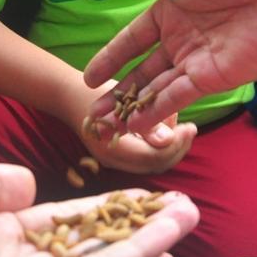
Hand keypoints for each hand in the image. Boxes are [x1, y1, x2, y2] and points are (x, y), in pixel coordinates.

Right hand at [71, 82, 196, 174]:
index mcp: (114, 149)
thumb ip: (141, 122)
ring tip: (182, 127)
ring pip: (153, 161)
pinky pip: (145, 155)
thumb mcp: (116, 102)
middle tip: (190, 130)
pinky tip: (168, 125)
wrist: (65, 93)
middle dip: (177, 147)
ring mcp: (116, 158)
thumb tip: (168, 140)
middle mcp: (116, 159)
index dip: (176, 145)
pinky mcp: (118, 152)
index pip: (155, 158)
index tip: (191, 127)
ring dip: (171, 145)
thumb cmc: (90, 92)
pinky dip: (160, 142)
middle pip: (156, 163)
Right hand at [84, 0, 256, 133]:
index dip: (112, 57)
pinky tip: (133, 123)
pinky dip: (156, 110)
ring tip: (103, 127)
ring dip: (131, 108)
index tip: (90, 77)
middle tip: (91, 114)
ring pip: (157, 89)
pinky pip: (179, 96)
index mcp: (174, 8)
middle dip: (118, 93)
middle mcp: (184, 38)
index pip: (135, 38)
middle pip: (143, 71)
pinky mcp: (215, 77)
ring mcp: (199, 60)